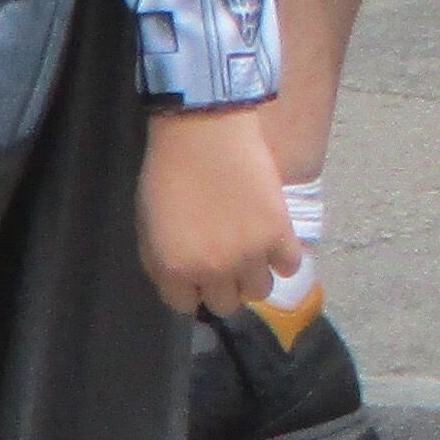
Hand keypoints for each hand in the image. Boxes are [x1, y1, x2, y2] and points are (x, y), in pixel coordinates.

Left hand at [137, 105, 293, 314]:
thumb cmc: (167, 174)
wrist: (203, 133)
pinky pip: (290, 266)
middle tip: (227, 263)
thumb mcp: (148, 228)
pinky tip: (275, 241)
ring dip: (255, 276)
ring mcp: (250, 255)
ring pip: (260, 291)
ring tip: (253, 253)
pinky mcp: (280, 234)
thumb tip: (185, 281)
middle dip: (224, 287)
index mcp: (175, 270)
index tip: (197, 272)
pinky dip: (284, 258)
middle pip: (226, 305)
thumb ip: (165, 263)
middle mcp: (214, 271)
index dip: (192, 288)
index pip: (186, 306)